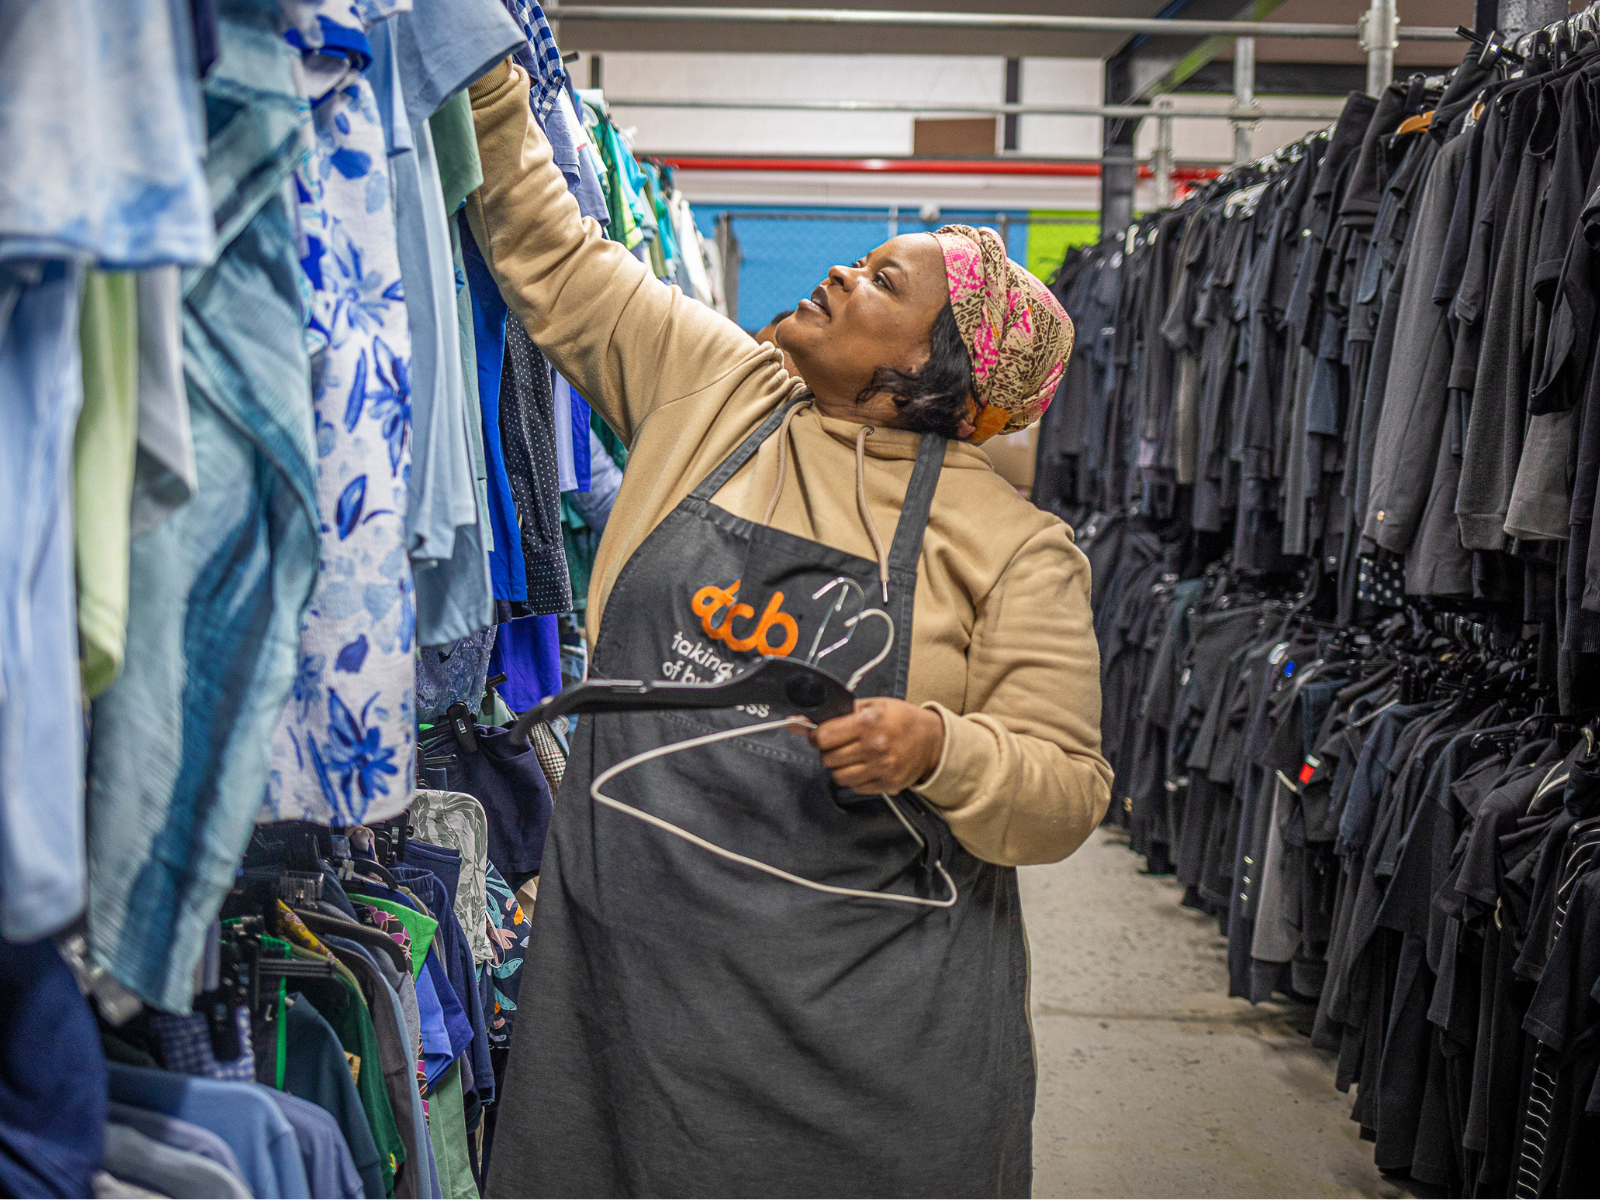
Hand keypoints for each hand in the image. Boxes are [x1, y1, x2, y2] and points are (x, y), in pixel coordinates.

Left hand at [795, 698, 944, 794]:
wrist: (933, 741)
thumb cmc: (900, 719)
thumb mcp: (872, 706)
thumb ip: (836, 713)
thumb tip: (798, 724)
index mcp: (869, 722)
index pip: (824, 736)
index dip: (816, 735)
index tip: (820, 734)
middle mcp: (875, 746)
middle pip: (828, 758)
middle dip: (828, 751)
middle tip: (839, 744)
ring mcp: (882, 768)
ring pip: (838, 776)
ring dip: (839, 766)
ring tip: (851, 756)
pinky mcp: (887, 784)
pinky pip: (855, 787)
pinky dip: (855, 778)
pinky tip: (865, 766)